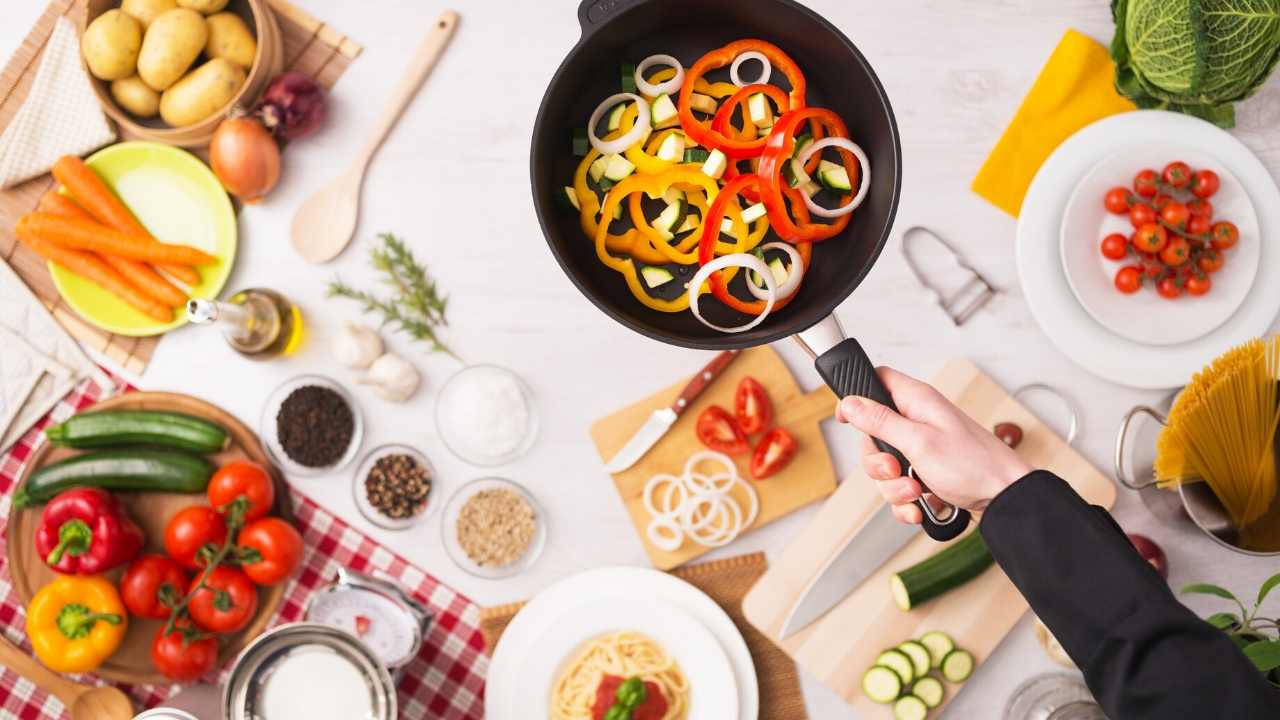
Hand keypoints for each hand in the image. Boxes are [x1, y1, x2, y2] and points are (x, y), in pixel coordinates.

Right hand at [836, 366, 1031, 524]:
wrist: (1005, 499)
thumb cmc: (975, 465)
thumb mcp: (919, 442)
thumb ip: (881, 422)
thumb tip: (850, 403)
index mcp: (916, 402)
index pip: (877, 382)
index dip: (857, 396)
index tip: (846, 419)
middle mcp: (917, 421)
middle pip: (873, 434)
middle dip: (878, 462)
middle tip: (895, 470)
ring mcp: (922, 448)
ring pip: (885, 466)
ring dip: (894, 487)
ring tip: (915, 493)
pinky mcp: (926, 472)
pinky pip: (900, 486)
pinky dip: (905, 501)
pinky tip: (919, 507)